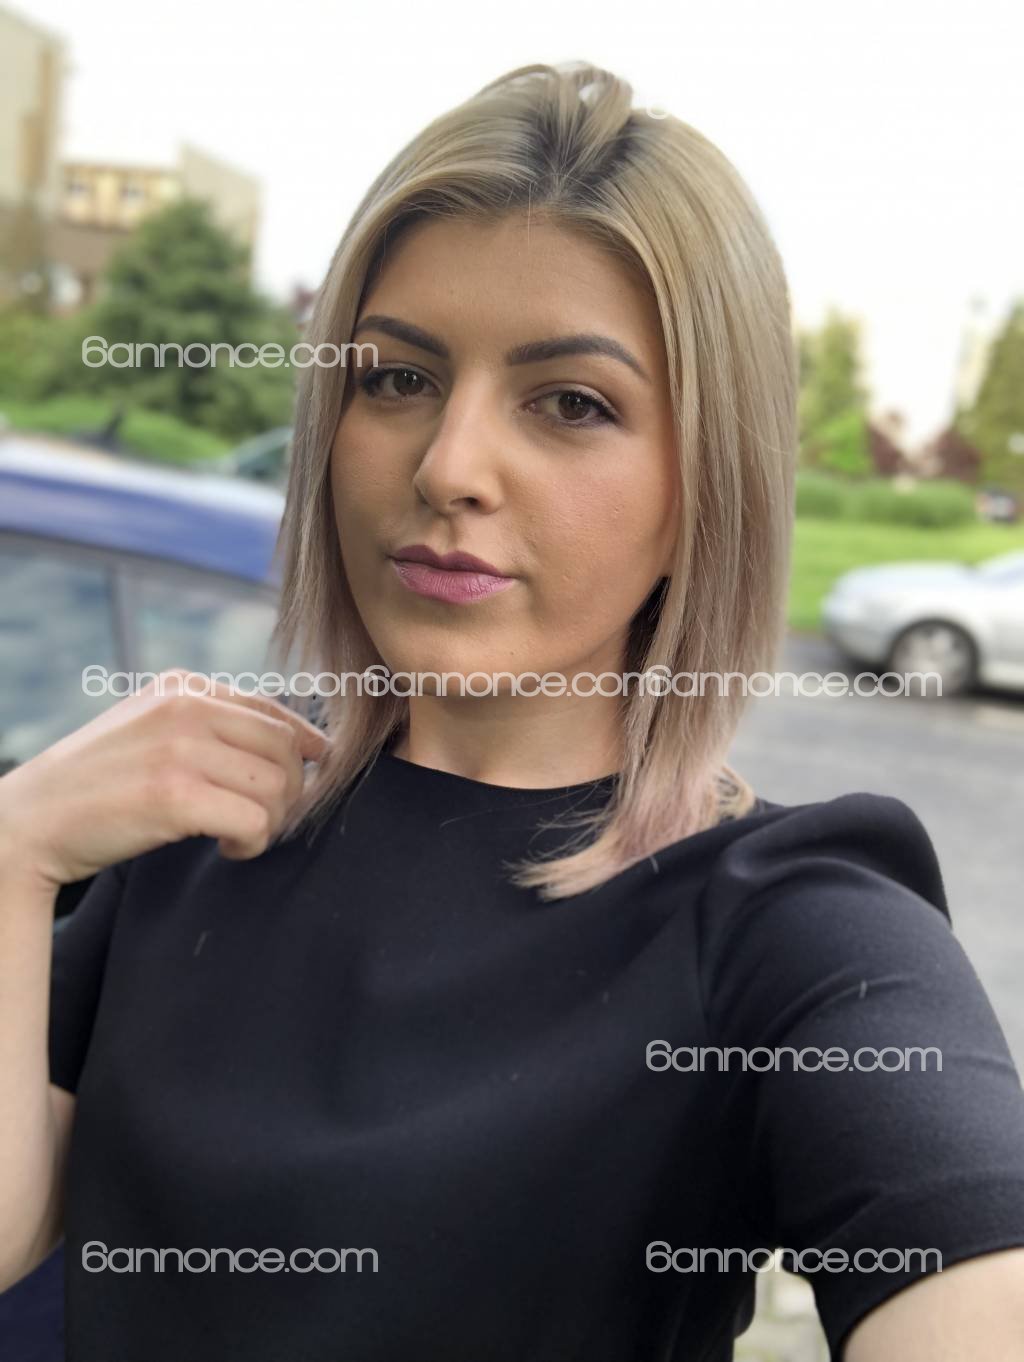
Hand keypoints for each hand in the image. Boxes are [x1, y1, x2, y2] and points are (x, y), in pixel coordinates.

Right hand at [0, 669, 331, 892]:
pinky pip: (255, 821)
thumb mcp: (150, 730)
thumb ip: (208, 725)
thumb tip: (295, 742)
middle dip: (291, 790)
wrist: (29, 823)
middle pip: (285, 747)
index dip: (307, 742)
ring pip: (278, 786)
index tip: (321, 767)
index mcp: (182, 687)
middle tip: (266, 819)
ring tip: (241, 835)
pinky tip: (229, 849)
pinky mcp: (174, 796)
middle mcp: (184, 707)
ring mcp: (179, 750)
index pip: (272, 709)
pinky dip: (253, 843)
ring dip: (272, 821)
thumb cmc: (97, 786)